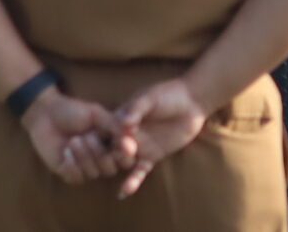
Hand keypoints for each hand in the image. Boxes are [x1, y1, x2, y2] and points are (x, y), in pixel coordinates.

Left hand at [20, 90, 123, 183]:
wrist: (45, 113)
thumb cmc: (72, 111)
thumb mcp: (96, 113)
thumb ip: (113, 125)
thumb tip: (131, 138)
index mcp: (110, 144)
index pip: (124, 157)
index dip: (125, 154)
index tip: (123, 146)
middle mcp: (100, 158)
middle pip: (110, 168)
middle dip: (99, 153)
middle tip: (88, 135)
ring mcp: (84, 167)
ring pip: (93, 173)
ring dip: (84, 156)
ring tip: (74, 140)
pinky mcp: (69, 172)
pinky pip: (77, 177)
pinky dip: (72, 165)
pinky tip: (66, 151)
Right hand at [110, 78, 209, 196]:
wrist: (191, 102)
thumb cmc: (167, 94)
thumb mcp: (149, 98)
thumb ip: (136, 109)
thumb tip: (123, 122)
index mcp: (121, 117)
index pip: (105, 128)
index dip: (99, 135)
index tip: (96, 139)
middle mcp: (127, 133)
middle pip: (113, 146)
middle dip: (112, 151)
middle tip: (118, 151)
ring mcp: (140, 146)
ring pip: (125, 160)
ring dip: (120, 165)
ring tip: (117, 168)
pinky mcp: (152, 156)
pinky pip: (140, 171)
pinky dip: (133, 181)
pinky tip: (124, 192)